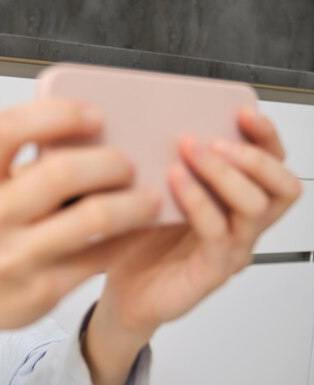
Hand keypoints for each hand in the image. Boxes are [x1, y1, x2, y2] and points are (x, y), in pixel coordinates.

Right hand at [0, 99, 160, 339]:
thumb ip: (21, 164)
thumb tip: (88, 136)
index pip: (6, 129)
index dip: (57, 113)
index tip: (95, 115)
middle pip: (59, 172)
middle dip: (108, 162)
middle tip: (128, 164)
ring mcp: (15, 257)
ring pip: (92, 217)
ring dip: (133, 202)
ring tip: (149, 197)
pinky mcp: (43, 289)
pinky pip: (101, 255)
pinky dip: (128, 237)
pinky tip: (136, 229)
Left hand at [92, 107, 301, 337]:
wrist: (124, 293)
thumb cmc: (142, 242)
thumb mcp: (156, 193)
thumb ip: (170, 163)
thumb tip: (161, 118)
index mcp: (235, 202)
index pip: (272, 165)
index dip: (265, 137)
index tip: (243, 112)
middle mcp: (242, 226)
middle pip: (280, 186)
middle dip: (252, 155)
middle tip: (214, 140)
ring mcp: (231, 250)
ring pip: (254, 207)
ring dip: (224, 173)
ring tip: (191, 152)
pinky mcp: (212, 272)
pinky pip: (218, 234)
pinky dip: (198, 201)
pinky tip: (174, 181)